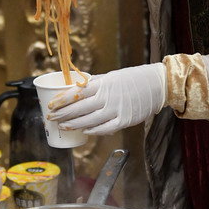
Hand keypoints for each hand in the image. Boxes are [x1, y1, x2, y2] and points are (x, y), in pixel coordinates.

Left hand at [48, 64, 167, 134]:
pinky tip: (85, 131)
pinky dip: (94, 130)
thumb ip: (96, 84)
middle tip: (51, 118)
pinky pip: (105, 128)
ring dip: (74, 124)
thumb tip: (77, 89)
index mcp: (103, 83)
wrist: (157, 84)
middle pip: (79, 107)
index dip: (62, 100)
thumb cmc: (134, 79)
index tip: (50, 105)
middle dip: (63, 114)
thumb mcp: (112, 77)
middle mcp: (108, 96)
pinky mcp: (125, 120)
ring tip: (63, 126)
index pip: (77, 92)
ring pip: (89, 120)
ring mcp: (116, 109)